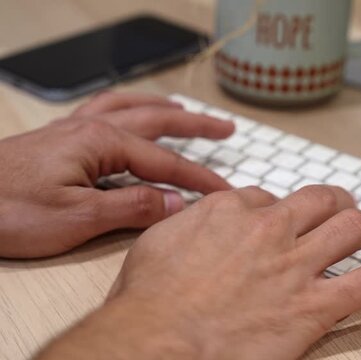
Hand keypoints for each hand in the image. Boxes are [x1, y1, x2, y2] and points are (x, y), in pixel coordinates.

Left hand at [0, 92, 233, 257]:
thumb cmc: (6, 209)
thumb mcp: (78, 218)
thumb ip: (133, 206)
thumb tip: (176, 203)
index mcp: (101, 143)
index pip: (166, 161)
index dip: (200, 178)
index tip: (226, 191)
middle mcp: (90, 128)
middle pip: (156, 120)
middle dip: (195, 125)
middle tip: (225, 128)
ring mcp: (72, 130)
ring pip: (130, 108)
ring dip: (163, 107)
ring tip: (184, 109)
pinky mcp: (58, 138)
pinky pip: (103, 110)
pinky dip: (127, 107)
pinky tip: (130, 113)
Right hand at [37, 186, 360, 359]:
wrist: (156, 343)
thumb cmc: (148, 300)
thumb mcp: (158, 242)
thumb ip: (190, 221)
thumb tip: (209, 214)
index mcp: (231, 210)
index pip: (270, 197)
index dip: (281, 208)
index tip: (283, 219)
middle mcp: (270, 229)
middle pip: (321, 201)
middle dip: (339, 202)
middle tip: (348, 209)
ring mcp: (296, 266)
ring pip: (352, 230)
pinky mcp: (313, 306)